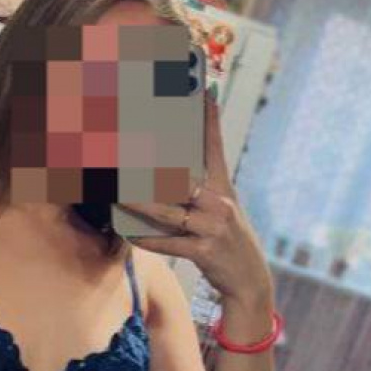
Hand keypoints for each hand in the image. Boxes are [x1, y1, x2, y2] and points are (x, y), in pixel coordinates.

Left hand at [121, 89, 273, 306]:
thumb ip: (199, 189)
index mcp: (223, 188)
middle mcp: (219, 203)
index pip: (214, 146)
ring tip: (120, 195)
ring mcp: (213, 227)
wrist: (249, 280)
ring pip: (170, 211)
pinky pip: (169, 243)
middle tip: (129, 150)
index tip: (203, 90)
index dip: (209, 118)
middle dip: (155, 168)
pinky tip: (130, 234)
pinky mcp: (205, 251)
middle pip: (182, 178)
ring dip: (142, 204)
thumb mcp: (221, 209)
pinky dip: (148, 239)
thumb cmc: (227, 240)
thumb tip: (165, 174)